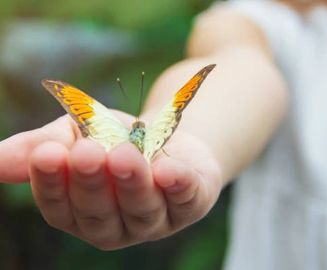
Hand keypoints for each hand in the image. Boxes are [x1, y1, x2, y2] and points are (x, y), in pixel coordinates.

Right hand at [0, 114, 221, 249]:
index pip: (60, 209)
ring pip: (142, 210)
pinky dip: (178, 185)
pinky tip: (170, 170)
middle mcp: (117, 224)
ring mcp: (155, 219)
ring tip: (124, 154)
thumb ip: (44, 146)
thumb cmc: (115, 138)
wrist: (166, 136)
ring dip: (133, 183)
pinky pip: (185, 199)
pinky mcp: (190, 203)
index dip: (51, 184)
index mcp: (83, 211)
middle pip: (100, 215)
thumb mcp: (78, 133)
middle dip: (92, 184)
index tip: (46, 154)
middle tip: (86, 152)